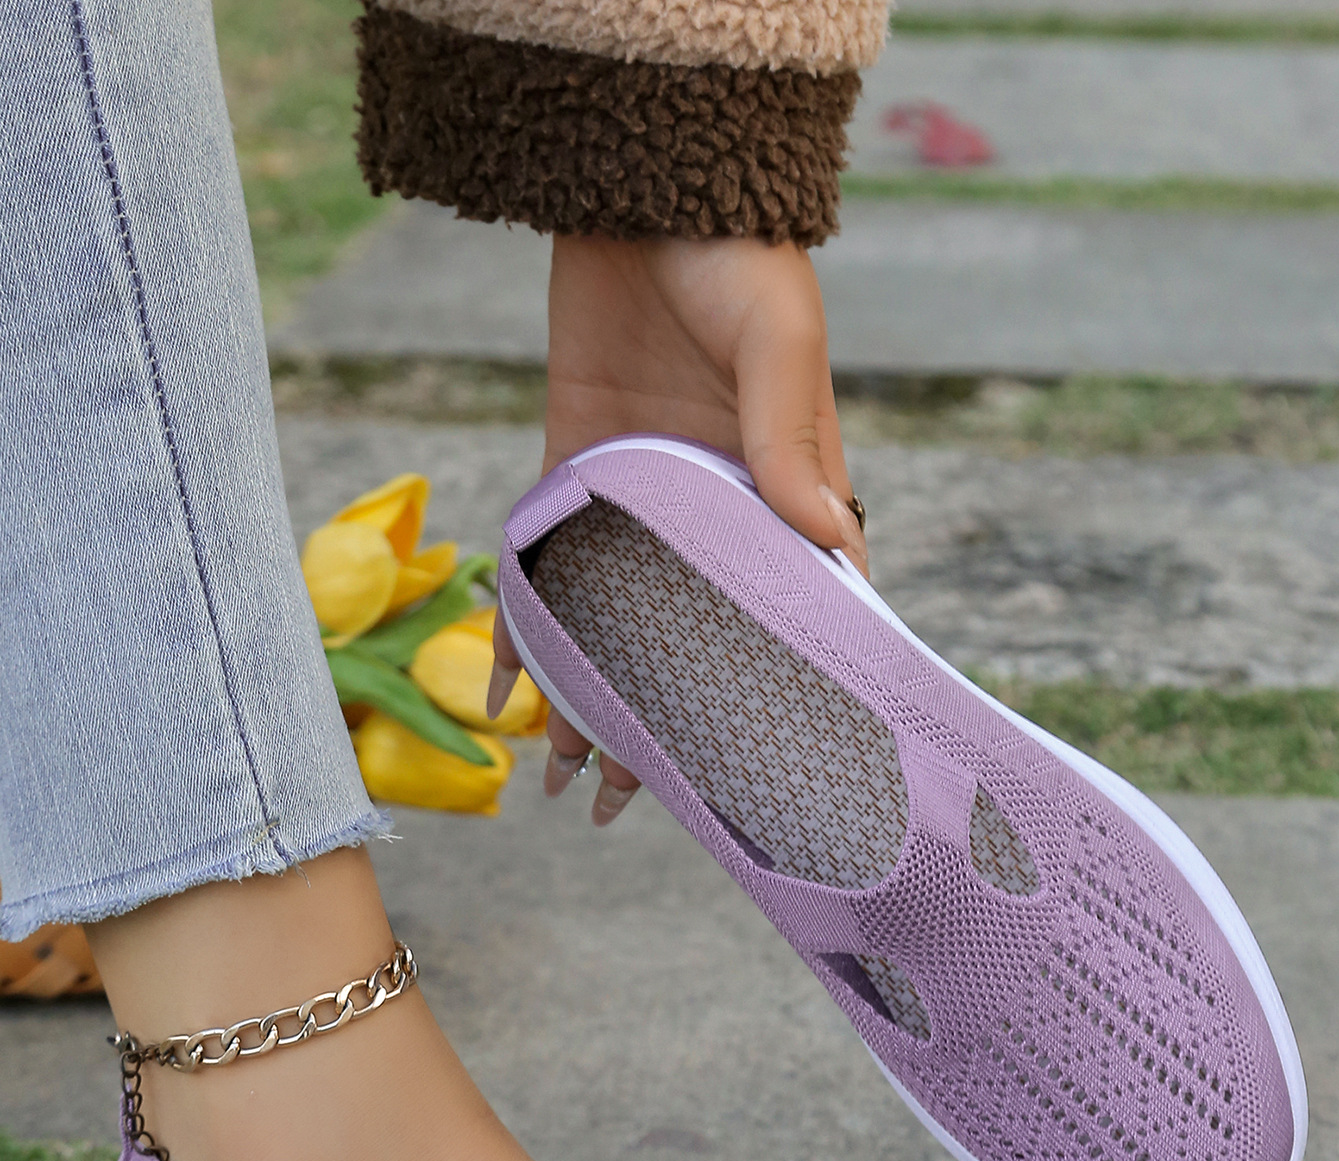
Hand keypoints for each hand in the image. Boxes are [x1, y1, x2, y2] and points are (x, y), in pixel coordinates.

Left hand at [489, 234, 866, 824]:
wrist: (639, 178)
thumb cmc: (737, 254)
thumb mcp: (775, 343)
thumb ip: (788, 441)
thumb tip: (827, 541)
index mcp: (780, 495)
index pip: (788, 613)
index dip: (774, 692)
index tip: (760, 767)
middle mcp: (711, 516)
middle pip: (691, 641)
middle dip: (668, 722)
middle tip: (639, 801)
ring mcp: (637, 501)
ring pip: (615, 622)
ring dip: (593, 699)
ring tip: (569, 783)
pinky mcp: (572, 470)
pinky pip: (546, 566)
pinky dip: (527, 626)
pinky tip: (508, 692)